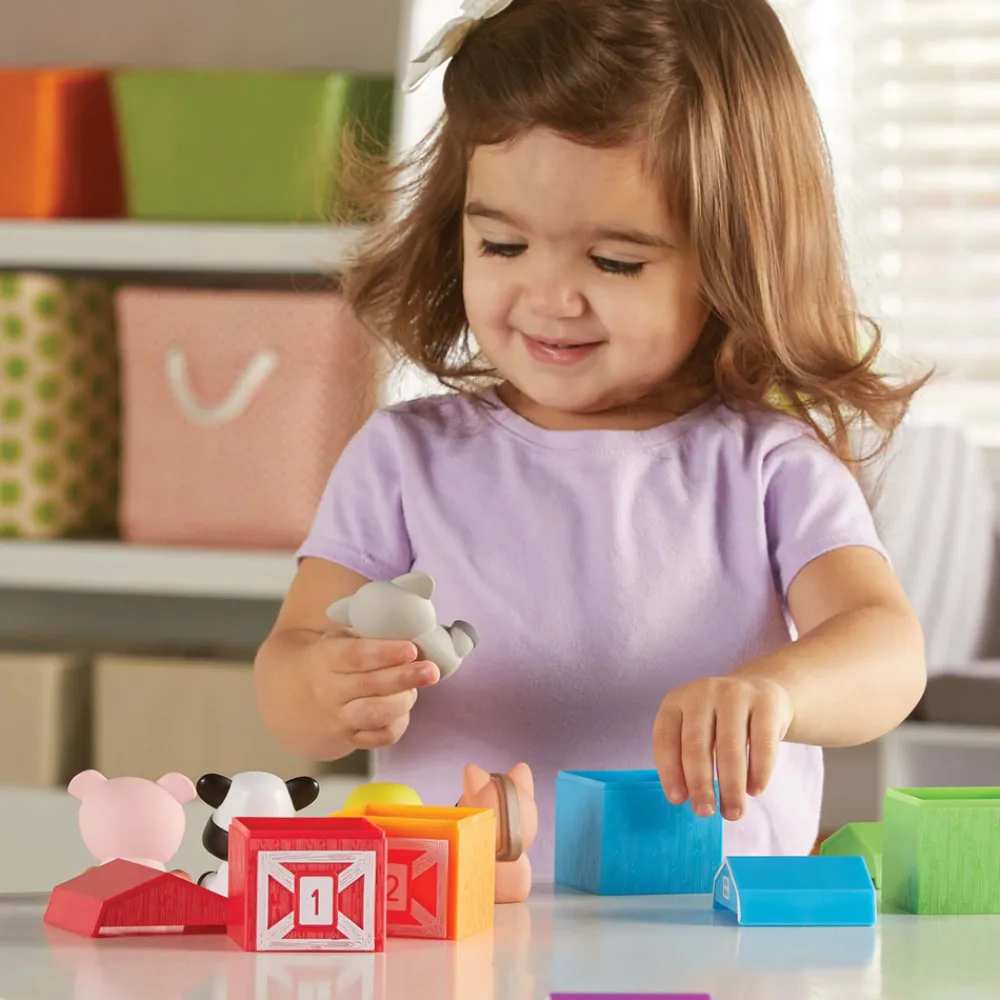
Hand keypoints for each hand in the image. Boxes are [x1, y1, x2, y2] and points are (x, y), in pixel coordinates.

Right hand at [305, 631, 439, 750]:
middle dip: (404, 678)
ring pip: (375, 714)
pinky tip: (402, 709)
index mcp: (325, 659)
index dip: (385, 653)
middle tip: (430, 671)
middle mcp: (329, 691)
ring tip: (414, 689)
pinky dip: (398, 723)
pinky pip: (380, 737)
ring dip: (402, 701)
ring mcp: (339, 717)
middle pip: (369, 685)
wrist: (295, 695)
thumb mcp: (339, 636)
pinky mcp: (350, 737)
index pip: (355, 656)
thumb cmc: (331, 658)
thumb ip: (368, 632)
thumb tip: (412, 627)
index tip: (411, 649)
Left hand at [652, 675, 793, 821]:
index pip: (666, 738)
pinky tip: (755, 791)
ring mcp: (735, 694)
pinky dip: (759, 772)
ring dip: (731, 785)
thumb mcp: (696, 729)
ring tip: (733, 812)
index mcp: (676, 701)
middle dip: (699, 783)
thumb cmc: (721, 721)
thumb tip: (685, 798)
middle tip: (705, 812)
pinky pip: (762, 743)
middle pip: (696, 744)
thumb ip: (687, 757)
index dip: (669, 771)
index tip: (677, 800)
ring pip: (729, 747)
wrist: (762, 691)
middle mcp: (702, 693)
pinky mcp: (766, 703)